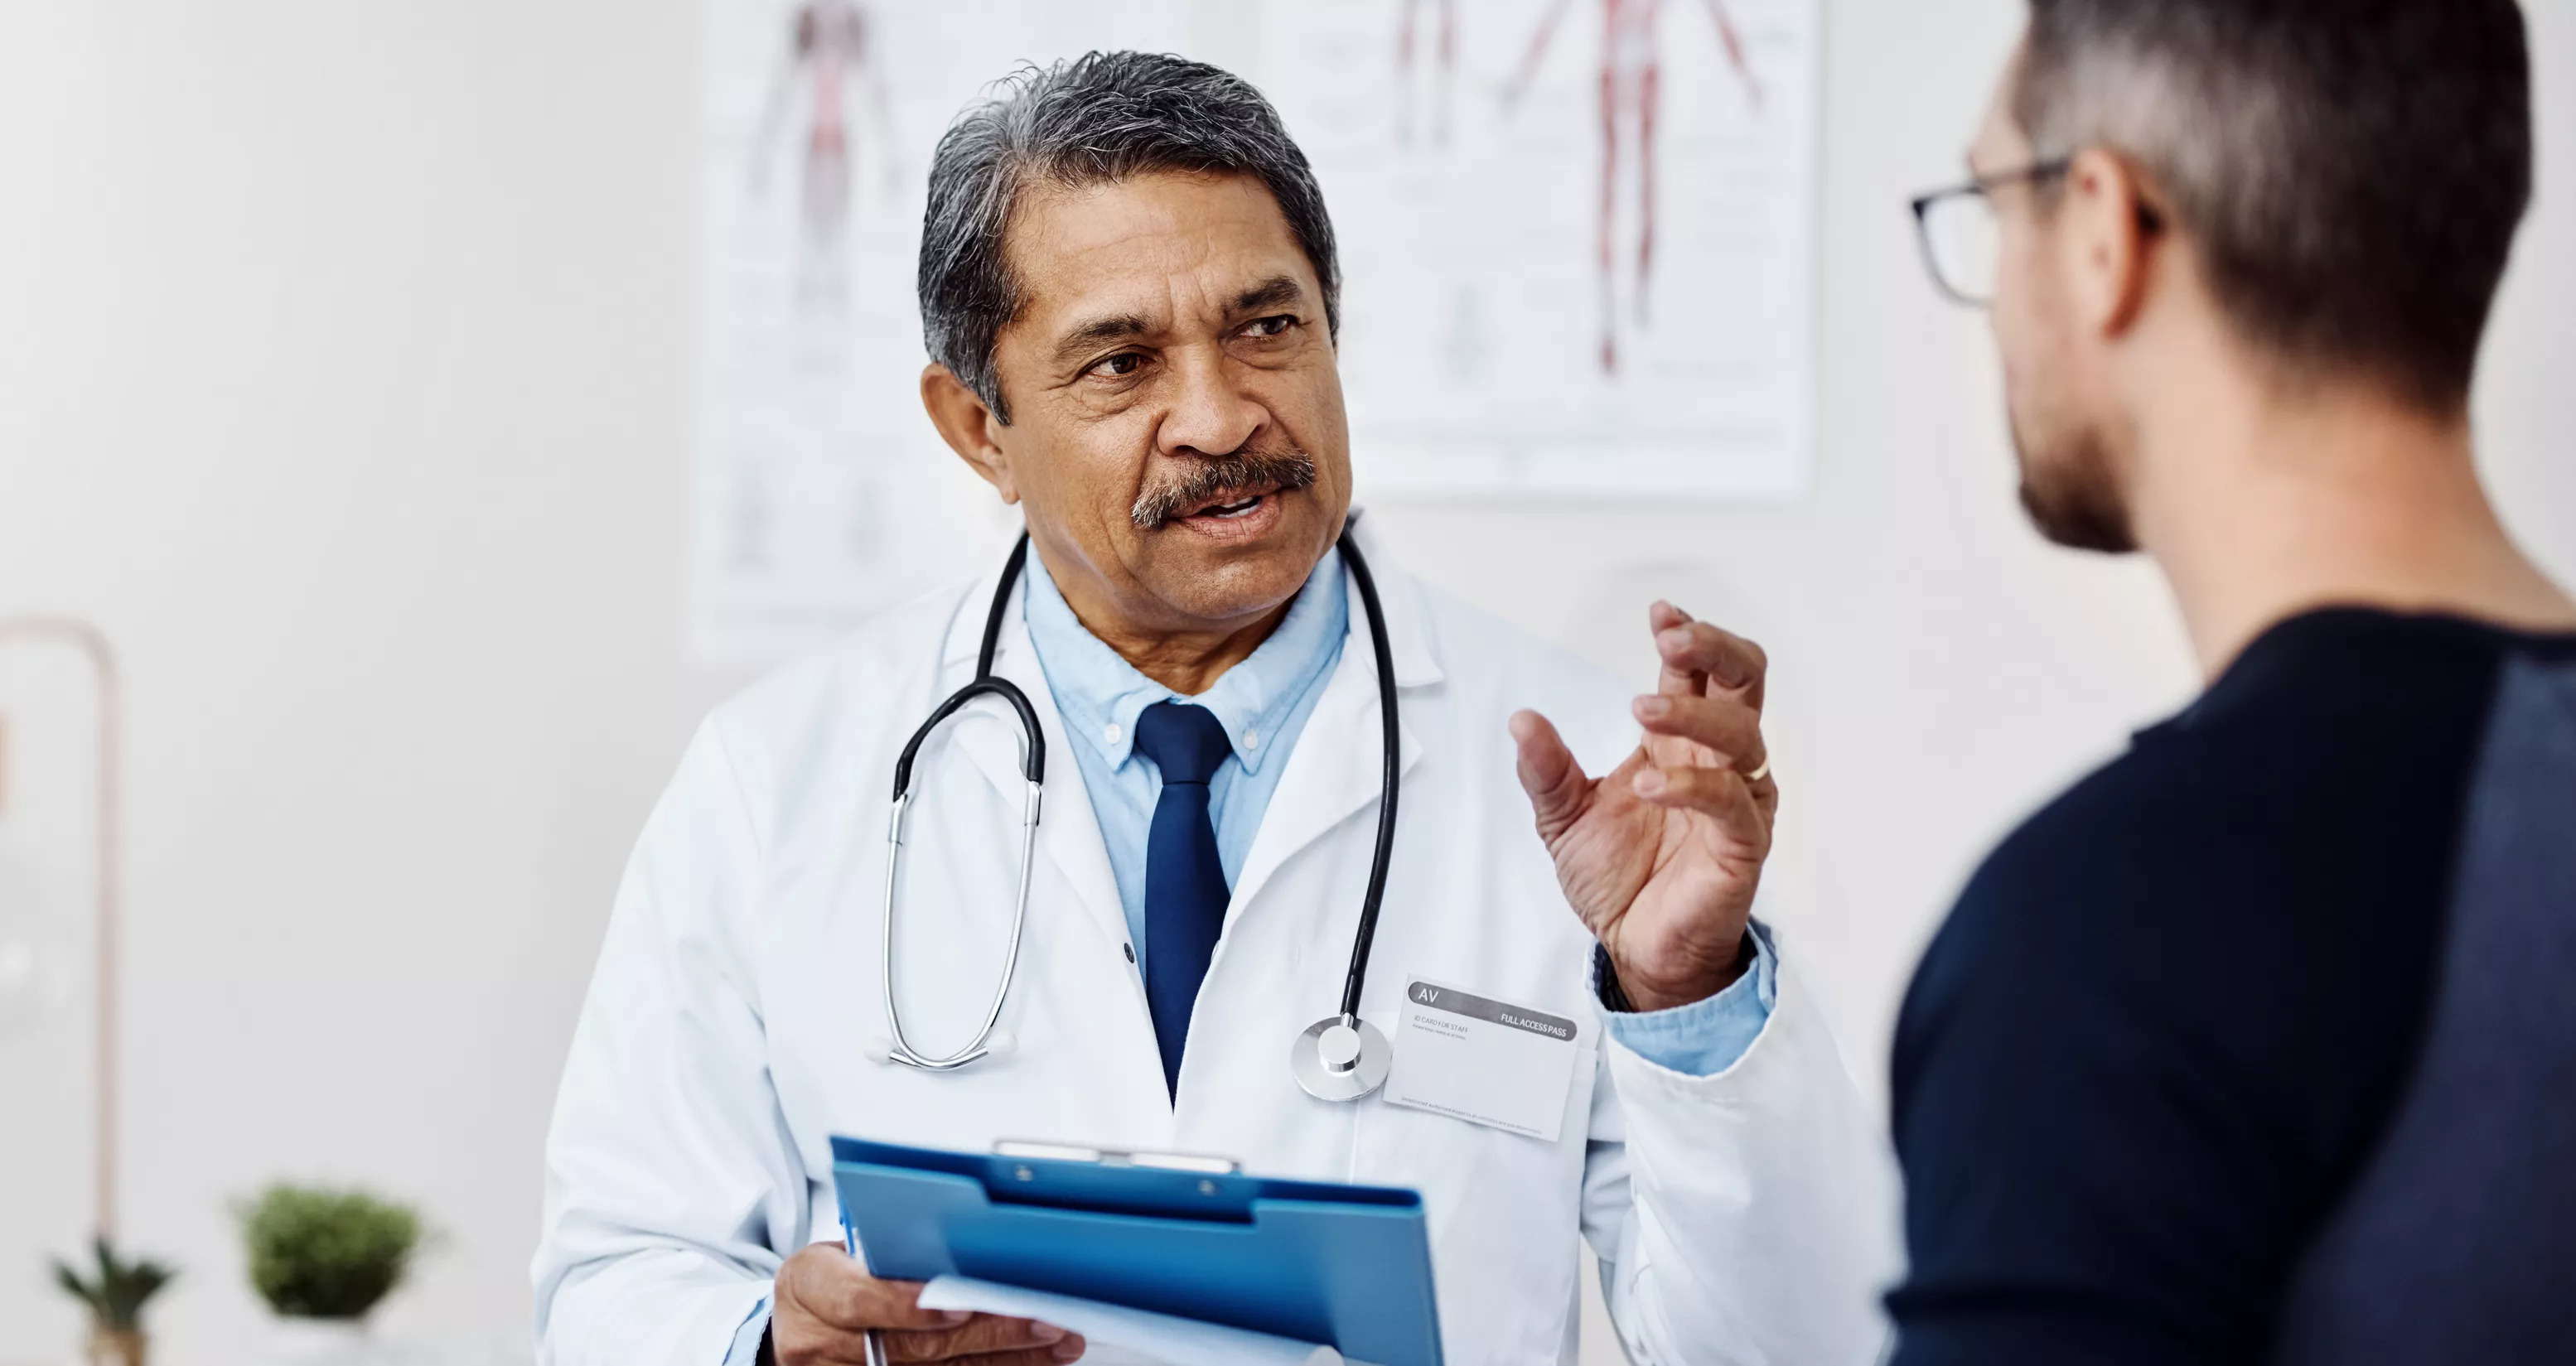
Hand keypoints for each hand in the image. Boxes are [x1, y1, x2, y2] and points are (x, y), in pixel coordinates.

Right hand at [773, 1243, 1085, 1364]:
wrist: (796, 1327)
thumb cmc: (828, 1279)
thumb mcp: (838, 1251)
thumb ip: (886, 1251)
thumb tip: (963, 1246)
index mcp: (809, 1286)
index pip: (855, 1300)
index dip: (907, 1306)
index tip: (957, 1306)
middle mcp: (821, 1343)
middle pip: (909, 1347)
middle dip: (984, 1333)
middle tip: (1039, 1320)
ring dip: (1001, 1359)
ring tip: (1052, 1343)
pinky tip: (1027, 1362)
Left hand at [1511, 602, 1776, 1011]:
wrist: (1634, 948)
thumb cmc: (1617, 880)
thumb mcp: (1562, 817)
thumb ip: (1546, 769)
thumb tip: (1522, 721)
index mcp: (1677, 743)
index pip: (1699, 672)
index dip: (1687, 636)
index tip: (1659, 615)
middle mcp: (1714, 762)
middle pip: (1744, 682)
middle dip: (1714, 648)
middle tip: (1673, 639)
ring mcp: (1735, 799)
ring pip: (1743, 733)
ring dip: (1692, 713)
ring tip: (1641, 711)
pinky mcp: (1742, 843)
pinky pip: (1732, 801)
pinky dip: (1692, 784)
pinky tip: (1650, 782)